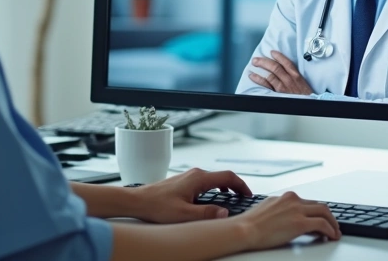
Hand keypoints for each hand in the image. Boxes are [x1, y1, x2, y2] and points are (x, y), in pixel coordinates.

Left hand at [132, 168, 251, 223]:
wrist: (138, 201)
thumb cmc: (157, 206)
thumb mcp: (184, 214)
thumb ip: (206, 213)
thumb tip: (224, 213)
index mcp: (198, 179)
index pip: (228, 177)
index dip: (241, 185)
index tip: (248, 194)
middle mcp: (195, 174)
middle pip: (222, 177)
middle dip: (235, 187)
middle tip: (243, 198)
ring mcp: (189, 176)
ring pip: (214, 179)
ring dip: (225, 187)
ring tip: (231, 199)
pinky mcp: (184, 181)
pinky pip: (205, 182)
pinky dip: (215, 188)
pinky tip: (212, 198)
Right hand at [235, 191, 340, 248]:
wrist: (244, 229)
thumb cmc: (250, 224)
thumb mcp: (268, 210)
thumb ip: (281, 210)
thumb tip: (289, 218)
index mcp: (285, 197)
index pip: (308, 202)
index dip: (317, 212)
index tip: (322, 219)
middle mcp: (293, 200)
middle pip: (319, 205)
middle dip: (328, 216)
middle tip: (333, 225)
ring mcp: (297, 210)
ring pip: (324, 212)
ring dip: (332, 223)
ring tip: (335, 232)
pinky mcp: (300, 222)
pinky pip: (322, 224)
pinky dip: (330, 230)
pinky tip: (331, 236)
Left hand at [248, 50, 313, 94]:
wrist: (309, 106)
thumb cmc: (305, 94)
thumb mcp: (302, 82)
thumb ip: (294, 75)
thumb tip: (283, 67)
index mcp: (296, 76)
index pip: (286, 62)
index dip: (278, 56)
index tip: (272, 52)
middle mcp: (289, 80)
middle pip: (275, 67)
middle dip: (264, 61)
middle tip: (257, 59)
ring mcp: (283, 87)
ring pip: (270, 75)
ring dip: (260, 68)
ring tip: (254, 64)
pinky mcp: (278, 94)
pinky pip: (267, 85)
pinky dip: (259, 80)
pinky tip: (253, 76)